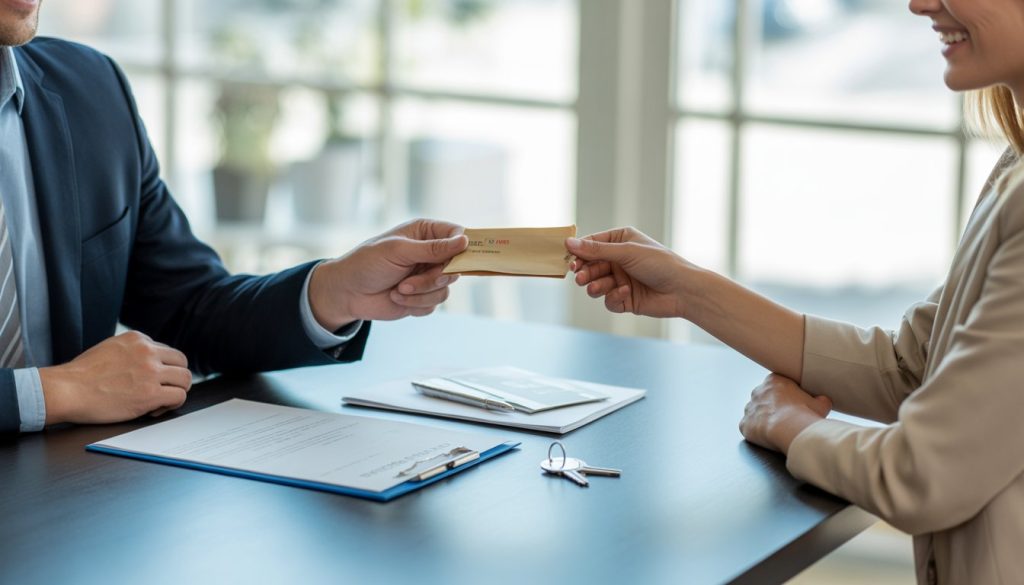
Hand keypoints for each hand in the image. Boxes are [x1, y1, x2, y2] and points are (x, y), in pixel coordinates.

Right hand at [40, 331, 191, 424]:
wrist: (66, 390)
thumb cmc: (81, 375)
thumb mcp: (110, 348)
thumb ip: (132, 352)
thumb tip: (147, 362)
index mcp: (137, 339)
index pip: (166, 352)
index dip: (162, 368)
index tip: (150, 380)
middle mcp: (147, 352)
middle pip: (181, 362)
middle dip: (175, 378)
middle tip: (162, 391)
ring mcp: (151, 372)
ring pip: (185, 379)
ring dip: (177, 391)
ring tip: (159, 401)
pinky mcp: (151, 393)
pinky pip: (179, 397)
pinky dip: (171, 405)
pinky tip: (154, 410)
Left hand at [308, 219, 468, 329]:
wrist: (347, 293)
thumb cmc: (368, 263)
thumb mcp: (400, 251)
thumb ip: (433, 248)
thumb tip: (465, 240)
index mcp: (426, 233)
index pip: (458, 234)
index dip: (462, 247)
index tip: (456, 260)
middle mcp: (430, 253)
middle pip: (456, 266)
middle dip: (433, 278)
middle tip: (410, 281)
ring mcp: (428, 276)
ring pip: (445, 288)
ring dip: (421, 293)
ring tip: (398, 289)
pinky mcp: (423, 297)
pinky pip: (434, 304)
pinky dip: (415, 304)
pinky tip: (396, 297)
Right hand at [566, 227, 691, 318]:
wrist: (683, 290)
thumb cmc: (659, 264)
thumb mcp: (626, 252)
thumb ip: (596, 250)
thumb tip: (569, 243)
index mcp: (620, 241)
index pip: (591, 244)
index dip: (579, 253)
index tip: (569, 260)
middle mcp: (619, 260)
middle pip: (590, 266)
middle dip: (584, 272)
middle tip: (578, 277)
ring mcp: (621, 280)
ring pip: (595, 284)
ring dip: (594, 286)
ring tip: (595, 288)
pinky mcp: (625, 299)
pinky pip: (608, 299)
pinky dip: (613, 297)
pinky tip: (625, 293)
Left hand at [739, 374, 831, 453]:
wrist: (791, 429)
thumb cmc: (806, 414)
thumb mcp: (821, 403)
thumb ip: (820, 399)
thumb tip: (823, 401)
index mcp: (774, 381)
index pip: (777, 385)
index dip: (787, 395)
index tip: (794, 404)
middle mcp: (758, 391)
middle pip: (764, 398)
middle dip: (773, 406)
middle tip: (786, 417)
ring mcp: (749, 408)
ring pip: (755, 413)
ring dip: (764, 419)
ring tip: (778, 429)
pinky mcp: (744, 424)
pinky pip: (749, 427)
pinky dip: (757, 432)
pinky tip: (768, 437)